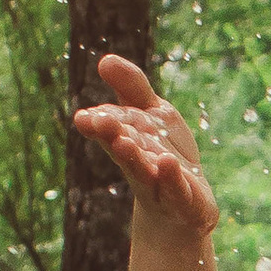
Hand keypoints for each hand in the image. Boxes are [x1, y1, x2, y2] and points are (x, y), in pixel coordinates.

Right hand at [71, 54, 217, 240]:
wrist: (186, 210)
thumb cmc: (164, 155)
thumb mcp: (154, 115)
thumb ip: (132, 88)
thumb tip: (104, 60)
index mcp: (130, 141)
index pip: (115, 128)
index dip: (101, 122)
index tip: (85, 117)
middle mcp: (141, 164)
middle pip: (125, 148)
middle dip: (112, 135)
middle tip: (98, 122)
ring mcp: (162, 185)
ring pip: (144, 170)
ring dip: (133, 157)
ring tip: (123, 142)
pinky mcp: (186, 202)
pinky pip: (178, 190)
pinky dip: (171, 178)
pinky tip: (167, 163)